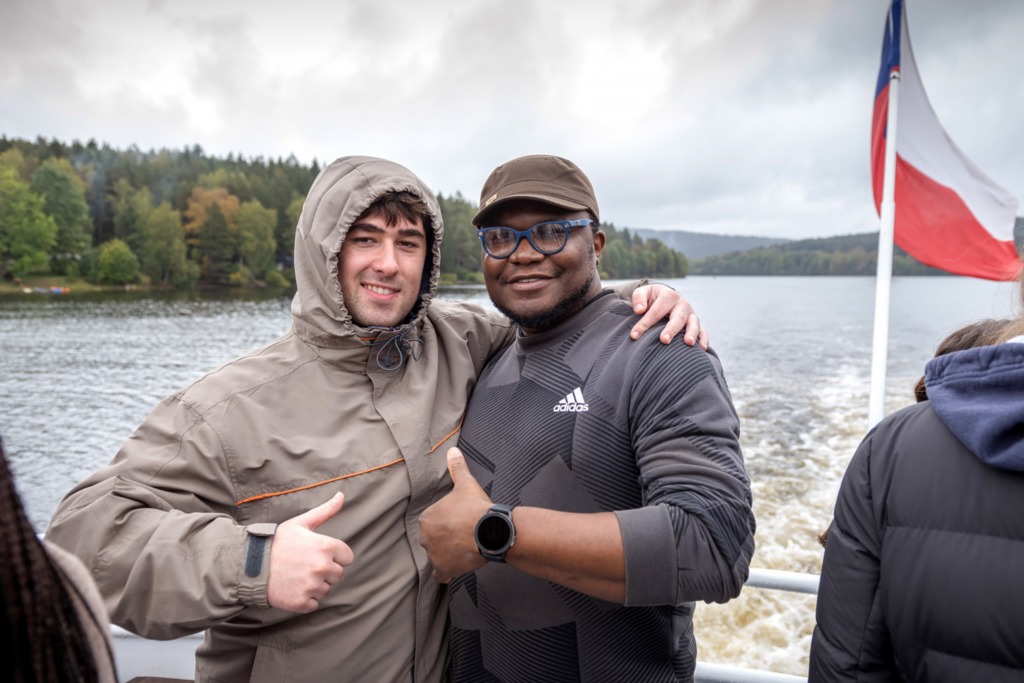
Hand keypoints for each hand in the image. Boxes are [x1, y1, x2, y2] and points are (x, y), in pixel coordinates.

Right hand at [267, 492, 353, 612]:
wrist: (249, 564)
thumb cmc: (276, 541)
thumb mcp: (301, 523)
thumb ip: (325, 511)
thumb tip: (341, 495)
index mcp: (326, 546)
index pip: (347, 557)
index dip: (334, 556)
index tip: (316, 553)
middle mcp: (322, 567)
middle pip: (337, 575)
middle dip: (324, 571)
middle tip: (303, 564)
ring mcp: (312, 586)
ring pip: (325, 590)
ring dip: (314, 585)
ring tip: (295, 575)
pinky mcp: (302, 603)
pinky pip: (313, 603)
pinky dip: (304, 599)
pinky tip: (291, 587)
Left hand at [418, 448, 492, 582]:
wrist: (490, 531)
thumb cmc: (476, 508)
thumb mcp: (466, 484)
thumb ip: (457, 468)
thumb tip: (452, 451)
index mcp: (427, 518)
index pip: (432, 522)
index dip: (446, 521)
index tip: (458, 521)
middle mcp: (425, 537)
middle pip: (433, 539)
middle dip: (445, 538)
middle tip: (462, 534)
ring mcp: (433, 555)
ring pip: (437, 555)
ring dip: (446, 554)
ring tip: (463, 549)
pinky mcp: (444, 569)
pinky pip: (440, 575)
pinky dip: (445, 573)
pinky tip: (454, 570)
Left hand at [630, 284, 707, 349]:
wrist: (666, 298)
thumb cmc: (652, 298)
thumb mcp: (643, 292)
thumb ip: (639, 298)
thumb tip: (639, 310)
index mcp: (669, 295)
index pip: (656, 311)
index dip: (645, 323)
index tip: (634, 335)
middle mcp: (682, 305)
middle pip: (678, 317)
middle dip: (671, 329)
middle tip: (664, 340)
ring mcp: (691, 315)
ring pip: (694, 323)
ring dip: (692, 333)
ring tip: (688, 343)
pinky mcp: (696, 324)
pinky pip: (703, 331)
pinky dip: (704, 339)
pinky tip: (702, 348)